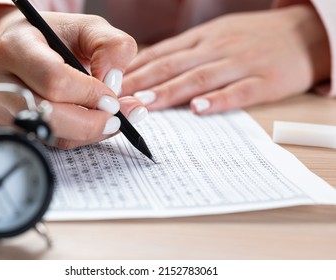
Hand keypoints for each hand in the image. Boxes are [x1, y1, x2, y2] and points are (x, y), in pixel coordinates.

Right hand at [0, 5, 146, 148]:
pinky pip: (51, 142)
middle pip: (50, 115)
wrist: (23, 47)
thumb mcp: (88, 28)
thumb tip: (114, 83)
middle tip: (117, 117)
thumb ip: (111, 46)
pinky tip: (93, 123)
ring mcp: (0, 107)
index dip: (89, 94)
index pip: (55, 80)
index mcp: (15, 46)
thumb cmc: (55, 37)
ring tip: (111, 119)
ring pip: (53, 135)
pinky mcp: (10, 126)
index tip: (112, 96)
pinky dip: (79, 137)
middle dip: (92, 121)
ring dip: (90, 132)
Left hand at [121, 4, 330, 113]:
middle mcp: (216, 49)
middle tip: (118, 98)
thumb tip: (150, 68)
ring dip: (170, 91)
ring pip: (199, 78)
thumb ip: (186, 52)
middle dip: (144, 82)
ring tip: (146, 104)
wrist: (304, 33)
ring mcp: (240, 64)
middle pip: (174, 65)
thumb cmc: (252, 37)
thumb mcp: (216, 35)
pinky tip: (198, 109)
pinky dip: (217, 101)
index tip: (113, 84)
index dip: (136, 69)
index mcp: (203, 39)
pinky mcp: (264, 81)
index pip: (162, 54)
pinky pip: (238, 91)